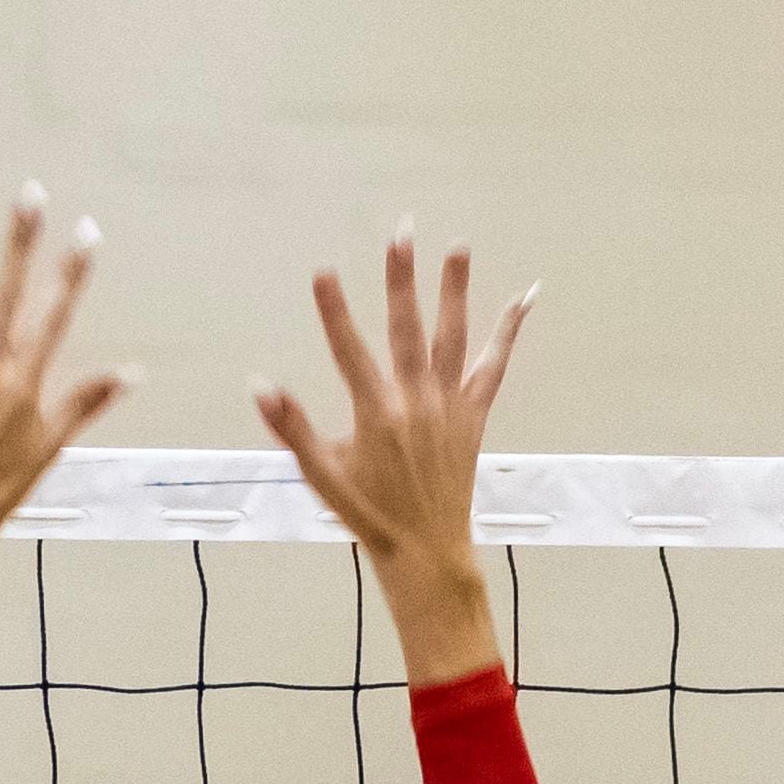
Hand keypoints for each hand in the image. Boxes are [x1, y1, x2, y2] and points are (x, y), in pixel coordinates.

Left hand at [0, 187, 127, 558]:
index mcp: (23, 384)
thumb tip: (131, 373)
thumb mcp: (50, 446)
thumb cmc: (0, 488)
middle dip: (20, 245)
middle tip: (30, 195)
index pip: (55, 316)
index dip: (72, 273)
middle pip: (5, 297)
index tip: (87, 231)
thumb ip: (86, 402)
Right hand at [251, 224, 531, 586]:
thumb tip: (259, 385)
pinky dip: (509, 331)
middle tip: (400, 232)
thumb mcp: (322, 476)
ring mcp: (450, 406)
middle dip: (401, 278)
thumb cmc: (368, 514)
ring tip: (457, 245)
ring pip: (454, 336)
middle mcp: (417, 403)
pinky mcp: (474, 414)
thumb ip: (292, 428)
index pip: (349, 351)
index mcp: (376, 415)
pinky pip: (494, 365)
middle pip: (407, 328)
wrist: (427, 551)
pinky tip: (524, 297)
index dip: (334, 311)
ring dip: (455, 289)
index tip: (323, 270)